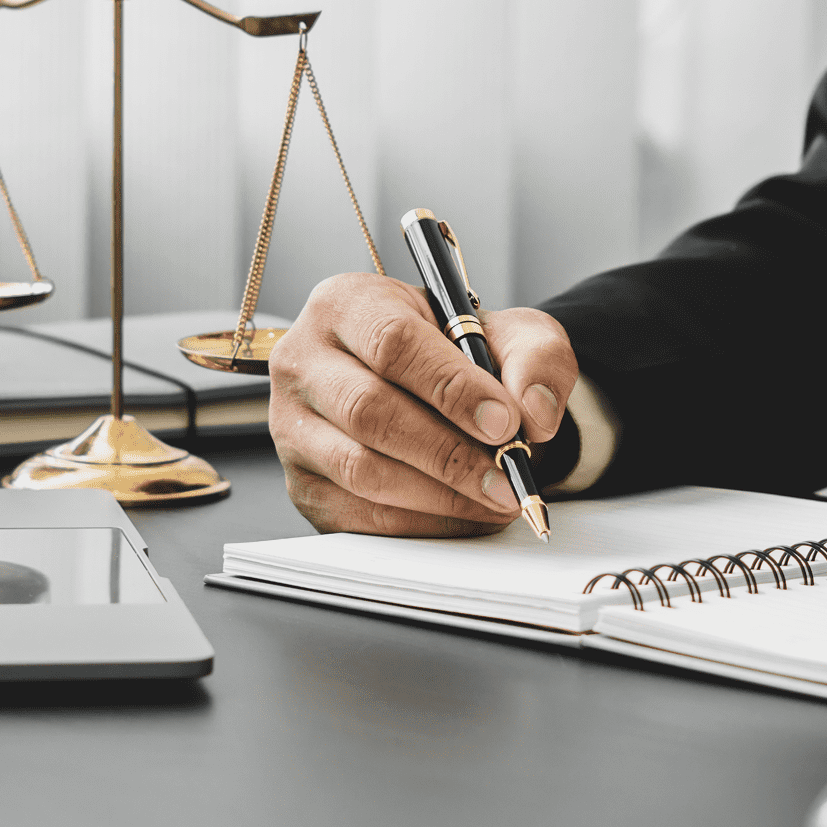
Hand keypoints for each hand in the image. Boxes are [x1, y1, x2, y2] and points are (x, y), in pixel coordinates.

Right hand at [269, 273, 577, 535]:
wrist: (434, 387)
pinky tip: (463, 513)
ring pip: (362, 469)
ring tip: (494, 496)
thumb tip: (531, 410)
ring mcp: (292, 426)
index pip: (393, 344)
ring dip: (439, 494)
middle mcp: (304, 361)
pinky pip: (358, 515)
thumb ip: (533, 358)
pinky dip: (421, 522)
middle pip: (370, 412)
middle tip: (505, 475)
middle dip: (448, 453)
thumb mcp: (509, 334)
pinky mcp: (302, 482)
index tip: (505, 422)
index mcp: (347, 304)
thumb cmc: (460, 353)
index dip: (452, 388)